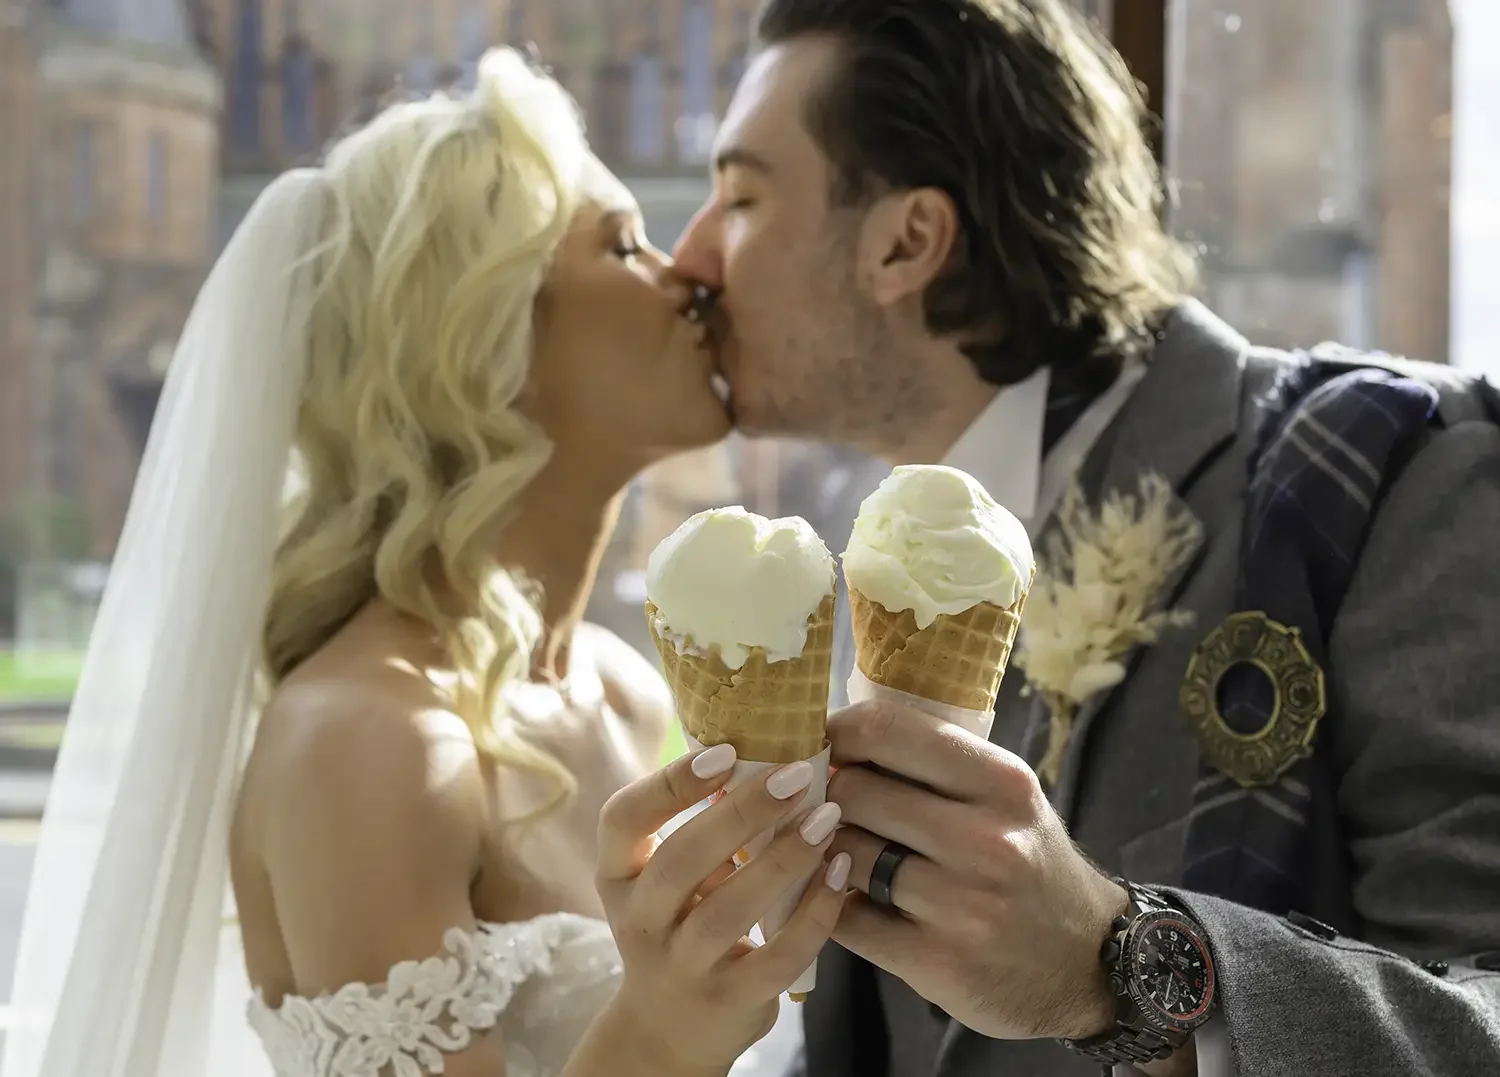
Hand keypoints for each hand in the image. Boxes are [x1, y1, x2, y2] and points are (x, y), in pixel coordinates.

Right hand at [592, 744, 849, 1073]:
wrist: (668, 1031)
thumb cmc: (679, 926)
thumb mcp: (669, 881)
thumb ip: (704, 830)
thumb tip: (770, 757)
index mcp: (619, 876)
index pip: (622, 820)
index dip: (669, 783)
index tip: (724, 752)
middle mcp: (640, 920)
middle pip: (681, 859)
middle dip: (741, 812)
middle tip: (795, 775)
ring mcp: (682, 965)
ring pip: (730, 909)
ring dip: (785, 858)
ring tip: (827, 818)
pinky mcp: (730, 1000)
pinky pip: (779, 955)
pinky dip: (815, 912)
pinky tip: (840, 873)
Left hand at [825, 700, 1128, 1040]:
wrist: (1086, 964)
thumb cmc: (1029, 864)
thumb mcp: (1004, 798)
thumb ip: (934, 768)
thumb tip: (833, 741)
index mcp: (1002, 782)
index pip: (887, 730)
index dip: (837, 731)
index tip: (822, 742)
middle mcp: (986, 840)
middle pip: (854, 792)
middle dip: (828, 795)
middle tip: (823, 803)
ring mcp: (961, 905)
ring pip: (844, 855)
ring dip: (829, 852)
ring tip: (841, 851)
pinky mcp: (937, 962)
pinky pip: (846, 919)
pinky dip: (833, 905)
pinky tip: (847, 898)